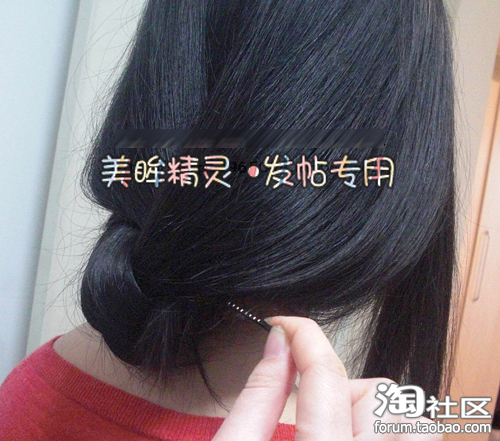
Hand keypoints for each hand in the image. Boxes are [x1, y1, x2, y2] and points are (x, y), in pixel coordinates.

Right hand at [212, 316, 441, 440]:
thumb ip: (257, 395)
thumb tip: (278, 343)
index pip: (325, 380)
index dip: (304, 337)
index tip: (285, 325)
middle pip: (384, 398)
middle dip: (342, 385)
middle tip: (307, 405)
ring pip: (411, 423)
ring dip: (371, 411)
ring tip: (332, 430)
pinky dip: (384, 435)